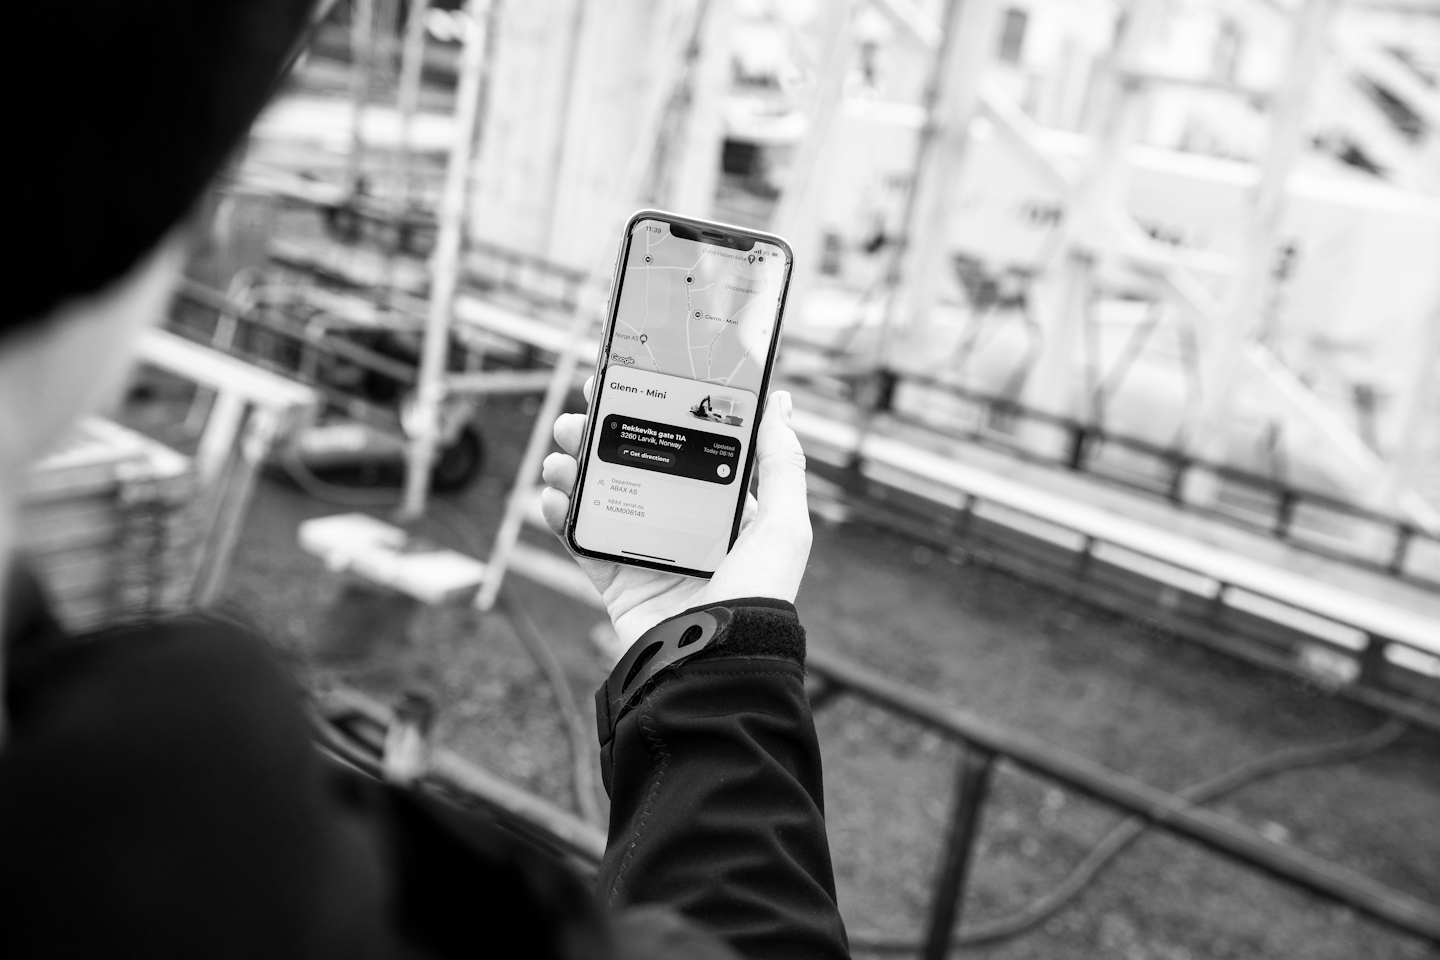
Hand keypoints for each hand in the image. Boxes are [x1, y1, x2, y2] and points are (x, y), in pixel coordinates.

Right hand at [539, 381, 811, 645]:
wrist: (715, 665)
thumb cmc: (758, 595)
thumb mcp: (784, 525)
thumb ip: (782, 463)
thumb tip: (781, 402)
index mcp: (724, 509)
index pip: (687, 446)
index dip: (659, 413)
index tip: (632, 381)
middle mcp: (684, 527)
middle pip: (636, 465)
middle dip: (604, 434)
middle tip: (581, 412)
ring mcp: (647, 554)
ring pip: (602, 497)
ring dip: (575, 470)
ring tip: (560, 455)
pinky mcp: (618, 582)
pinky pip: (582, 542)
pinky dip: (560, 517)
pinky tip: (550, 497)